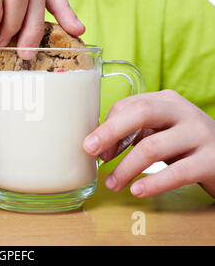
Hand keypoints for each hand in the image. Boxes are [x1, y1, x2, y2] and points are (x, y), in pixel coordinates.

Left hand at [82, 90, 214, 197]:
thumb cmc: (184, 145)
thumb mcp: (159, 131)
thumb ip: (132, 133)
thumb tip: (99, 148)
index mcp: (166, 101)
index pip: (129, 105)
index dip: (107, 126)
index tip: (93, 148)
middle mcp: (183, 112)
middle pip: (141, 112)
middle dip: (110, 132)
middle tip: (90, 151)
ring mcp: (199, 135)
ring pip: (153, 147)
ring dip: (126, 168)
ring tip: (112, 184)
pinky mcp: (212, 161)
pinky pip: (177, 172)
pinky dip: (153, 182)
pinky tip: (138, 190)